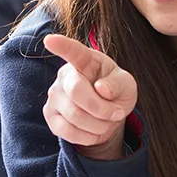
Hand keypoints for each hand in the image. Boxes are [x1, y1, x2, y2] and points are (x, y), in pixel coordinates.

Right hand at [40, 33, 138, 159]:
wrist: (106, 115)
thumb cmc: (115, 92)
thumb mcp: (127, 85)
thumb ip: (117, 83)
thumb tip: (101, 89)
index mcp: (86, 61)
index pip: (73, 52)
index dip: (61, 46)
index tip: (50, 40)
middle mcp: (65, 75)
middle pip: (77, 92)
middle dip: (102, 109)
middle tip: (117, 113)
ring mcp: (54, 95)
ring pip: (74, 116)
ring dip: (99, 125)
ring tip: (106, 122)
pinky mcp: (50, 115)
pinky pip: (68, 131)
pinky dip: (88, 136)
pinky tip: (94, 131)